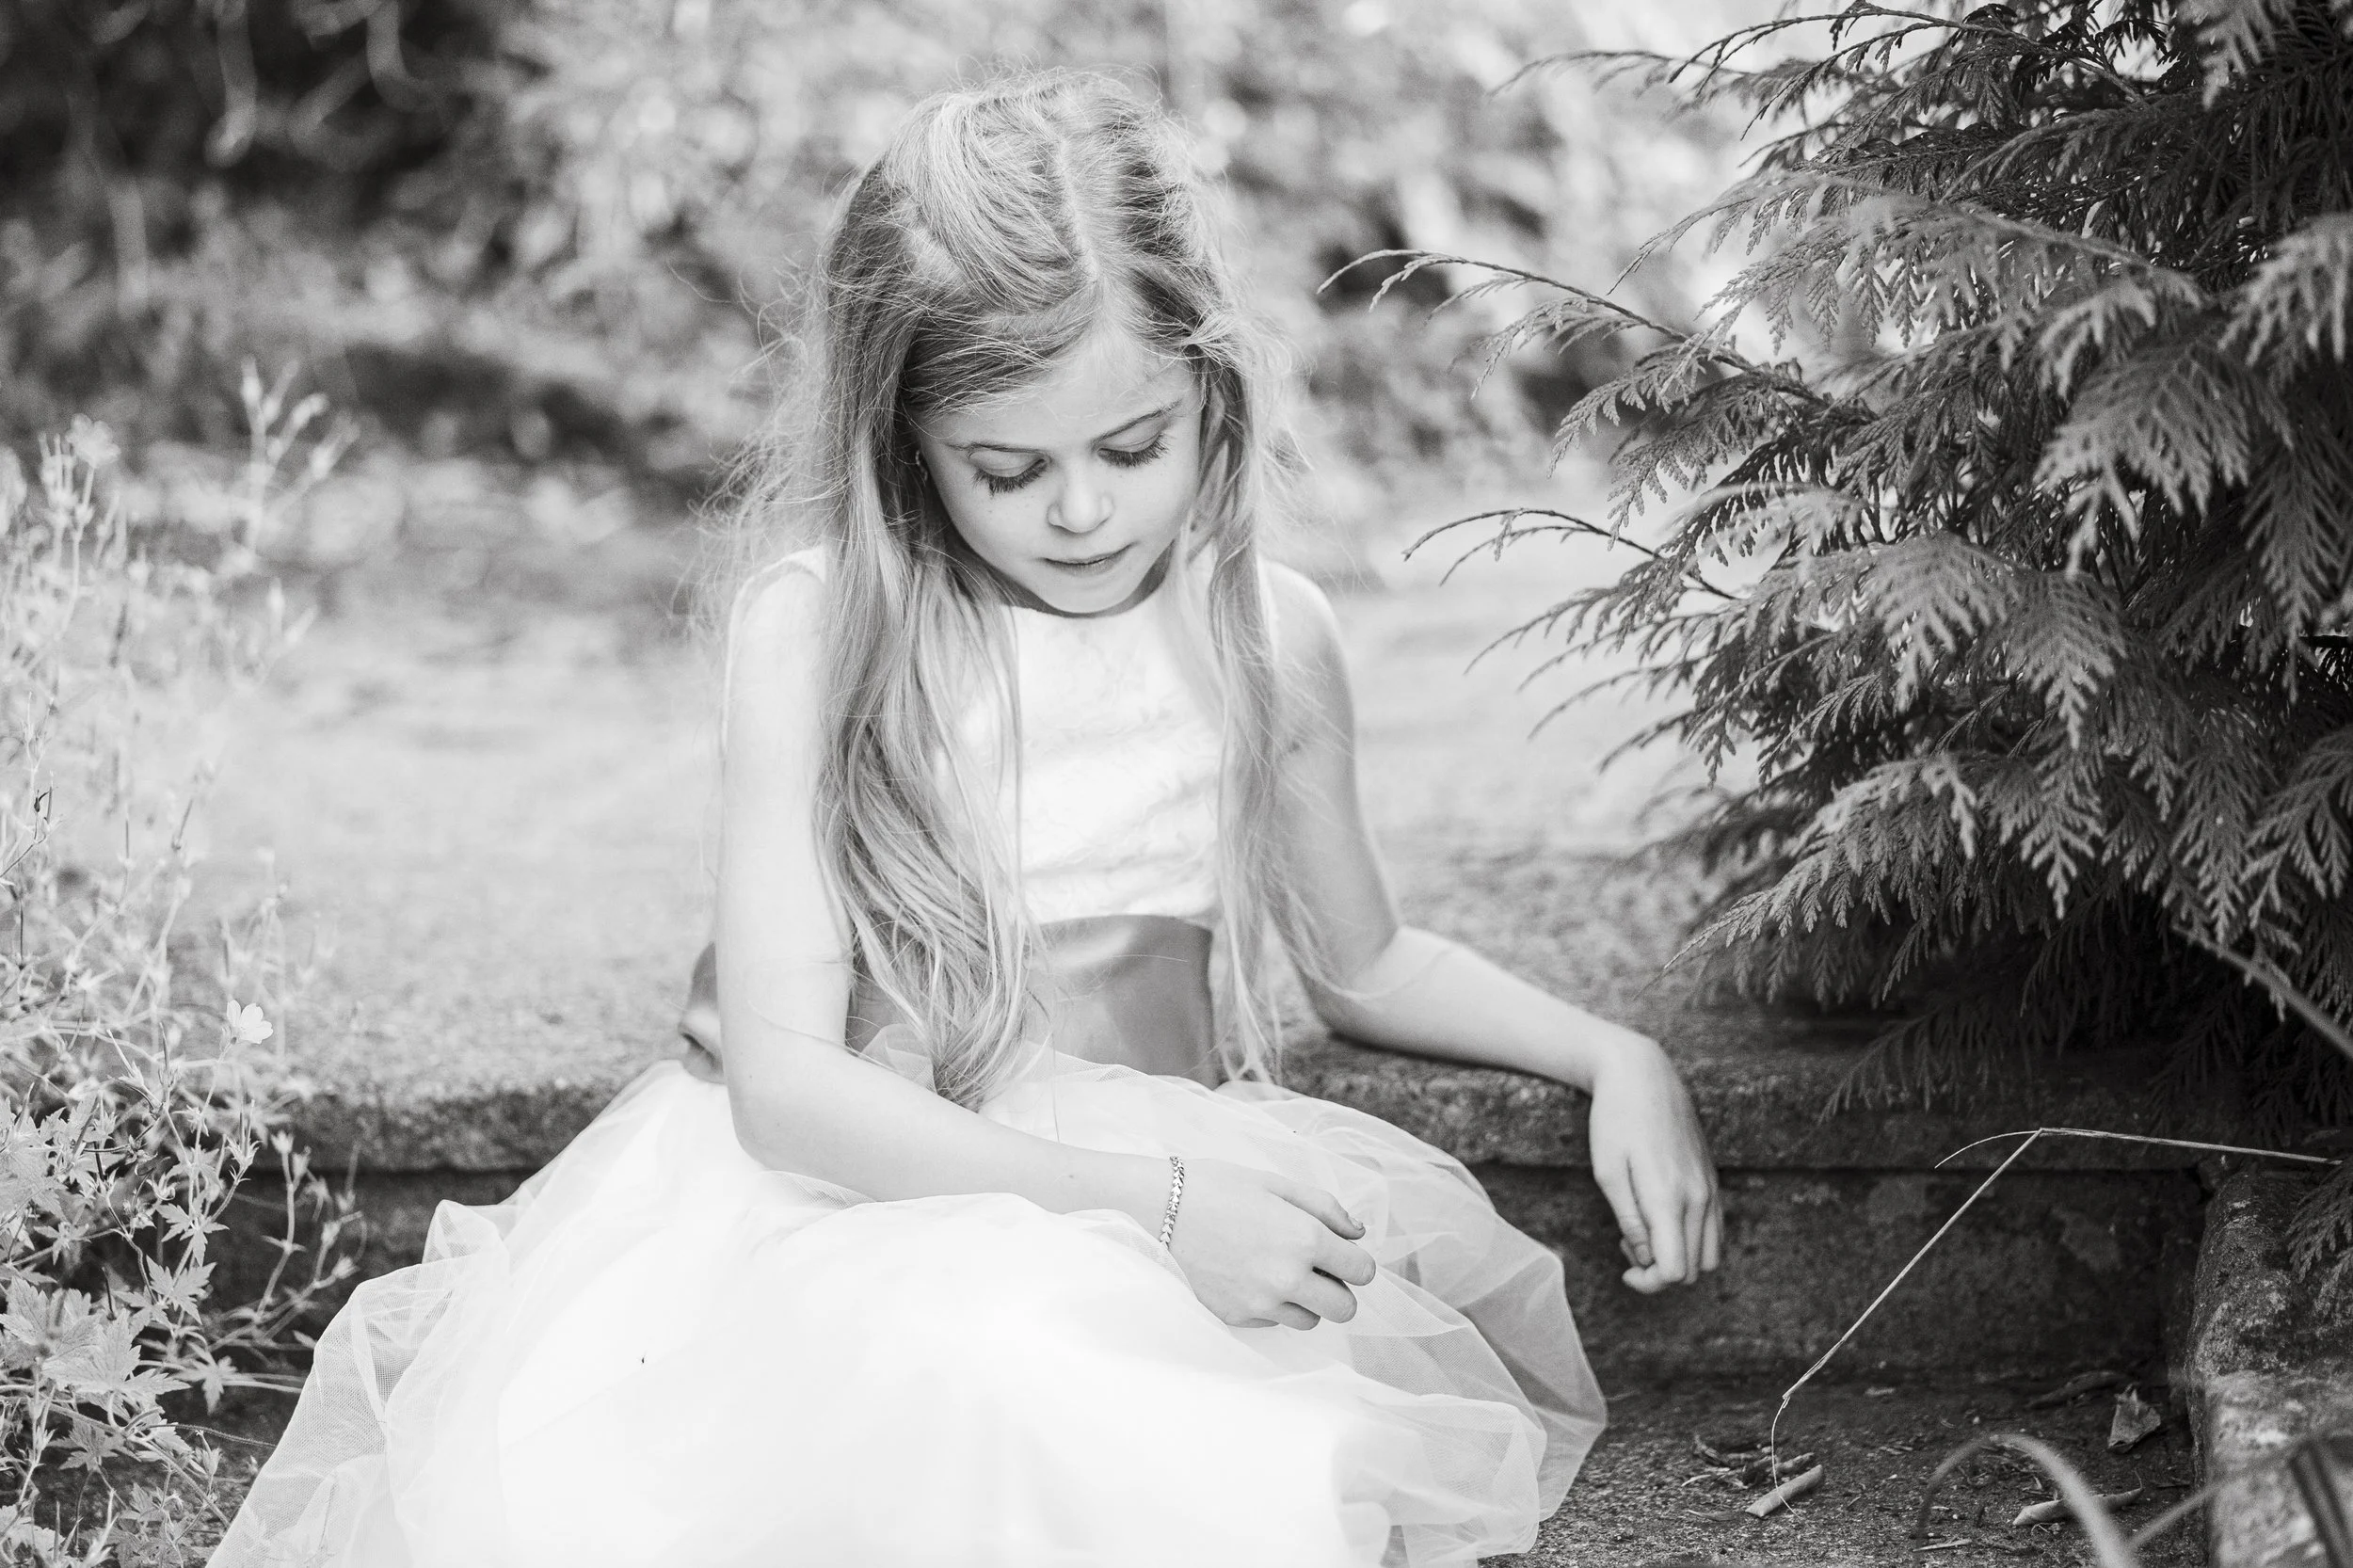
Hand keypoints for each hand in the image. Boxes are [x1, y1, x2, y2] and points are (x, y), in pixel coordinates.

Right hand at [1164, 1159, 1378, 1329]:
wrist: (1157, 1207)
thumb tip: (1357, 1233)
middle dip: (1340, 1289)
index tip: (1342, 1253)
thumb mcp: (1275, 1183)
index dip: (1357, 1260)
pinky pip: (1274, 1324)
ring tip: (1282, 1273)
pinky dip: (1274, 1308)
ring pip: (1310, 1321)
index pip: (1362, 1271)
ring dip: (1308, 1301)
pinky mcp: (1236, 1316)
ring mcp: (1260, 1303)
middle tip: (1319, 1270)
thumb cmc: (1217, 1187)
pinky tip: (1253, 1279)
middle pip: (1345, 1309)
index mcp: (1304, 1239)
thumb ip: (1325, 1207)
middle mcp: (1287, 1278)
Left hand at [1588, 1036, 1720, 1292]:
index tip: (1624, 1269)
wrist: (1643, 1074)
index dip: (1648, 1283)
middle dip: (1660, 1272)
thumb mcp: (1607, 1172)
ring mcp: (1710, 1188)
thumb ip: (1630, 1221)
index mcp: (1668, 1198)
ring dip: (1679, 1258)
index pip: (1673, 1272)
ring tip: (1645, 1232)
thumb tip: (1646, 1258)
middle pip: (1693, 1271)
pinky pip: (1716, 1230)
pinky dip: (1692, 1240)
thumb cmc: (1615, 1121)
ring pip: (1710, 1255)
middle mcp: (1698, 1198)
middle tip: (1627, 1242)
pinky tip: (1662, 1217)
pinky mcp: (1713, 1179)